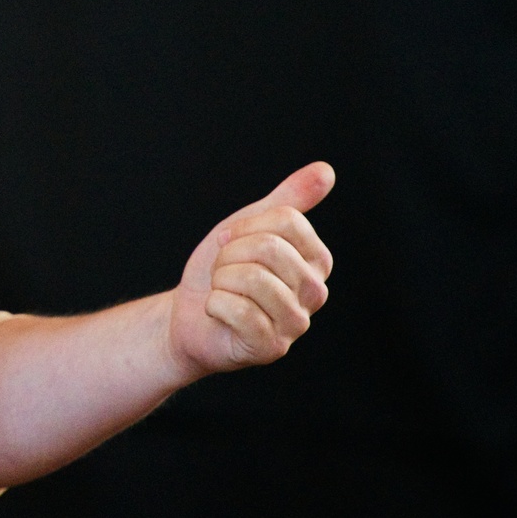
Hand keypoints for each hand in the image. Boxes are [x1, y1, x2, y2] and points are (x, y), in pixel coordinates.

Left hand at [166, 162, 334, 377]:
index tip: (230, 241)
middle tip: (224, 272)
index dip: (246, 226)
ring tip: (223, 292)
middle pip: (269, 248)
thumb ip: (288, 201)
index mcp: (316, 260)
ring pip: (252, 279)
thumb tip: (327, 170)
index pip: (287, 221)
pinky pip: (238, 310)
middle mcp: (315, 292)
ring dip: (221, 281)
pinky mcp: (271, 347)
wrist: (189, 314)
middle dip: (229, 254)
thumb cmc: (223, 269)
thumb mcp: (251, 227)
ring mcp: (296, 323)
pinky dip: (215, 305)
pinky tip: (219, 314)